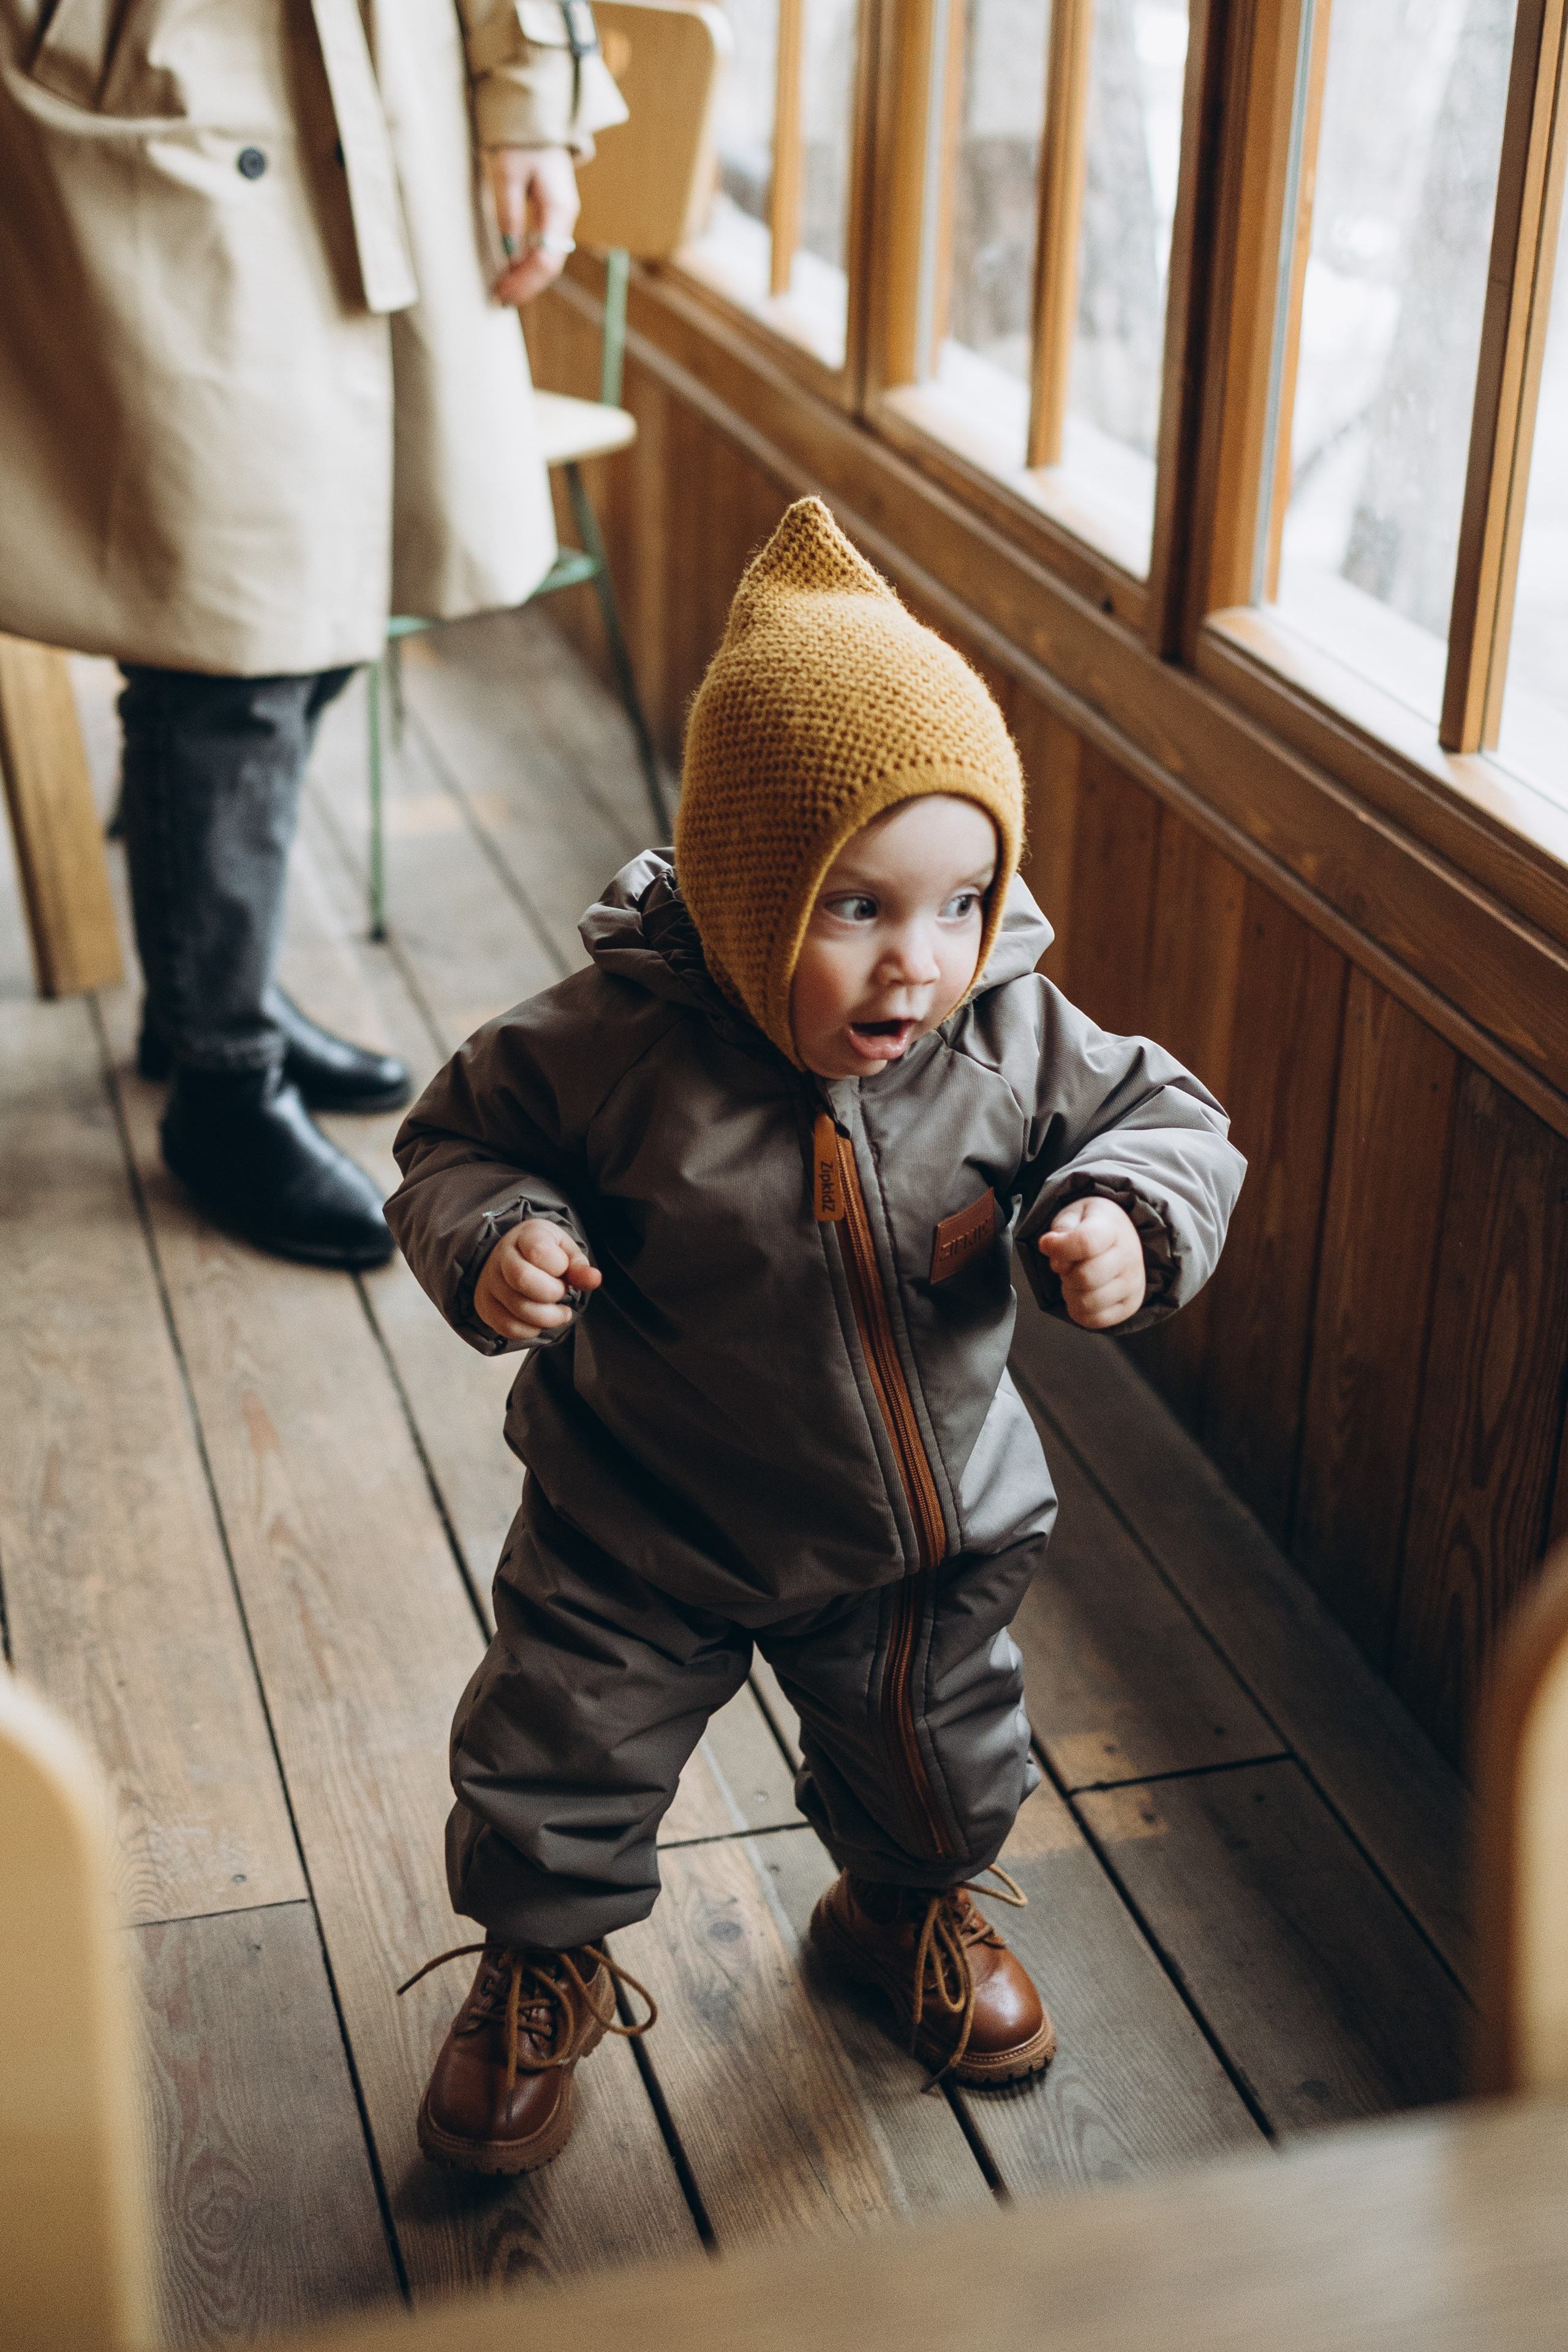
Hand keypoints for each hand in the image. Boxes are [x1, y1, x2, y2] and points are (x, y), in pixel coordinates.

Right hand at [474, 1217, 600, 1342]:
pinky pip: (508, 1327)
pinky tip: (540, 1321)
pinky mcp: (485, 1305)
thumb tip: (594, 1279)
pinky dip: (530, 1330)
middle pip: (523, 1279)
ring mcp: (490, 1282)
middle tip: (562, 1292)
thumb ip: (579, 1266)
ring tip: (559, 1312)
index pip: (539, 1251)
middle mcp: (501, 1256)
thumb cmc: (544, 1255)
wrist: (512, 1258)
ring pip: (517, 1308)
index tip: (563, 1268)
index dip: (558, 1266)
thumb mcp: (565, 1251)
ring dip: (547, 1317)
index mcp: (525, 1236)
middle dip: (552, 1293)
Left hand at [484, 146, 580, 306]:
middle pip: (550, 265)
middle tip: (500, 300)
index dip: (524, 281)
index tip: (502, 292)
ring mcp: (561, 216)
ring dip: (527, 278)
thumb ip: (509, 214)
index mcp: (559, 209)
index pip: (546, 259)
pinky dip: (528, 263)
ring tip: (504, 291)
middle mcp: (565, 217)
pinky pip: (544, 247)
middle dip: (526, 285)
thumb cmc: (520, 140)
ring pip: (548, 259)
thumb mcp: (507, 173)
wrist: (536, 118)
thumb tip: (509, 254)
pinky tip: (512, 271)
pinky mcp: (552, 213)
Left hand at [1037, 1197, 1145, 1329]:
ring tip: (1075, 1279)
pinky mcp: (1129, 1305)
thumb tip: (1050, 1247)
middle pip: (1084, 1278)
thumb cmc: (1091, 1226)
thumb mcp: (1074, 1214)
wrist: (1122, 1238)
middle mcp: (1129, 1257)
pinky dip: (1078, 1310)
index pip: (1085, 1243)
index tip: (1048, 1244)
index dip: (1059, 1248)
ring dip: (1070, 1293)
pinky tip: (1080, 1294)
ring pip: (1087, 1303)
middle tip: (1067, 1265)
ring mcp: (1132, 1284)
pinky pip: (1094, 1320)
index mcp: (1113, 1229)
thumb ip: (1061, 1228)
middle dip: (1065, 1274)